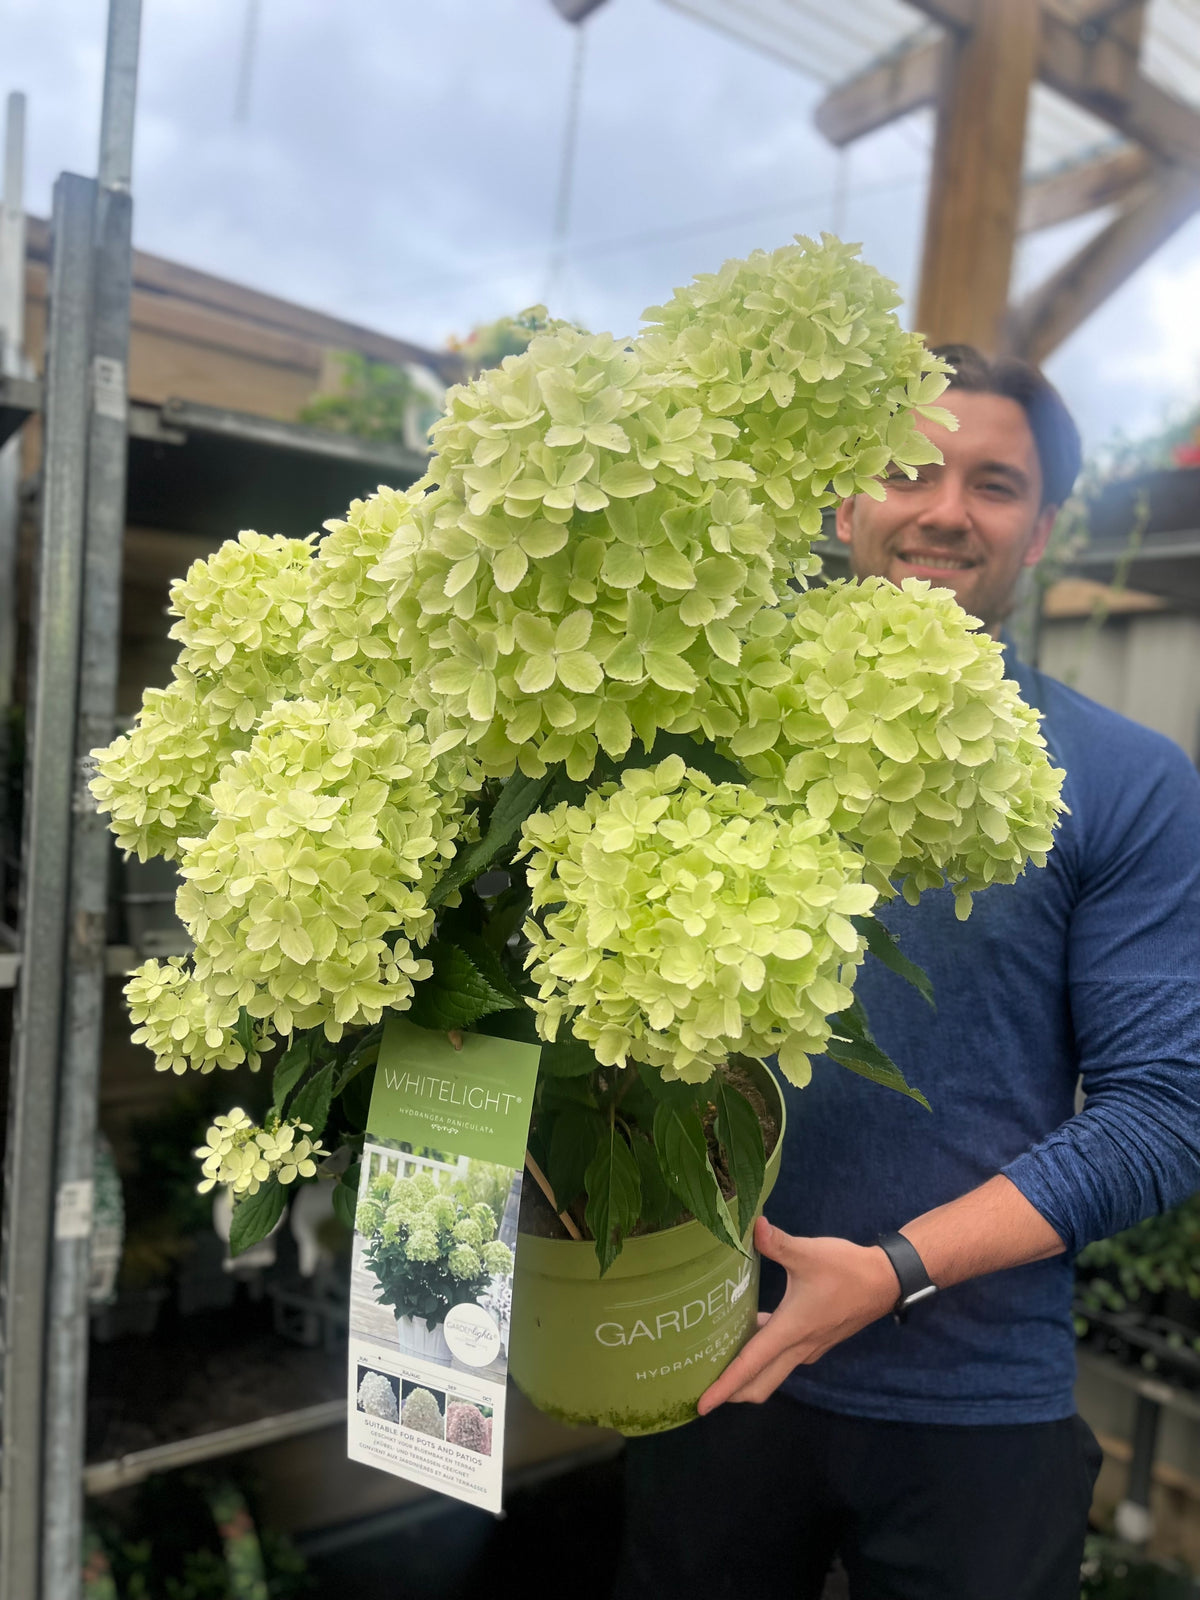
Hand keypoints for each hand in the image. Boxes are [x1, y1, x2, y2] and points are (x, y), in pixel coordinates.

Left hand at [697, 1216, 898, 1413]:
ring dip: (748, 1376)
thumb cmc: (847, 1270)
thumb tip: (753, 1225)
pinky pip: (783, 1359)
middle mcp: (798, 1348)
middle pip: (760, 1383)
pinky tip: (750, 1331)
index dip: (725, 1387)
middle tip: (701, 1387)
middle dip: (732, 1391)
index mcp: (791, 1331)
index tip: (702, 1406)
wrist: (886, 1280)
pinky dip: (763, 1358)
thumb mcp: (809, 1253)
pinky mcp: (816, 1341)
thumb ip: (777, 1243)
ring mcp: (809, 1348)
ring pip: (773, 1373)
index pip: (751, 1366)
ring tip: (716, 1360)